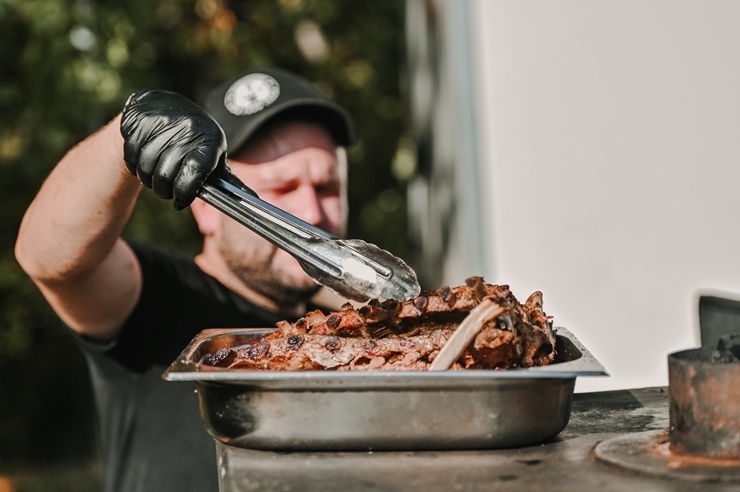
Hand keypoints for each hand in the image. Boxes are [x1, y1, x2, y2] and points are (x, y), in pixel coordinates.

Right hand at [120, 89, 226, 209]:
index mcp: (210, 139)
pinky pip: (131, 156)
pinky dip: (133, 167)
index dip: (185, 192)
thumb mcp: (215, 155)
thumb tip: (254, 202)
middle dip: (164, 190)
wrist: (164, 106)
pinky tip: (142, 164)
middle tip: (166, 192)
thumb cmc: (195, 141)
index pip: (195, 172)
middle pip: (167, 174)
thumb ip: (228, 181)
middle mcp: (187, 128)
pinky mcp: (139, 120)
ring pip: (146, 167)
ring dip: (148, 181)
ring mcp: (161, 122)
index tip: (180, 202)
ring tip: (156, 178)